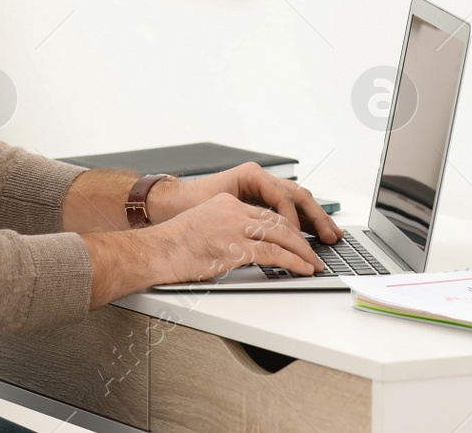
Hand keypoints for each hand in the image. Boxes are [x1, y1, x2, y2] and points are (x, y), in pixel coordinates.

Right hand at [149, 163, 340, 244]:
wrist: (155, 252)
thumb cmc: (173, 246)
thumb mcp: (205, 227)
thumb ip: (228, 230)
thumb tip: (249, 247)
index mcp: (227, 204)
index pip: (267, 212)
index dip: (289, 226)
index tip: (301, 237)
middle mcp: (233, 211)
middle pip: (279, 220)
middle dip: (303, 236)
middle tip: (316, 249)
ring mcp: (234, 228)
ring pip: (281, 236)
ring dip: (302, 251)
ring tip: (314, 262)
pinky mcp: (234, 248)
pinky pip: (273, 254)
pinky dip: (293, 262)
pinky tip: (302, 268)